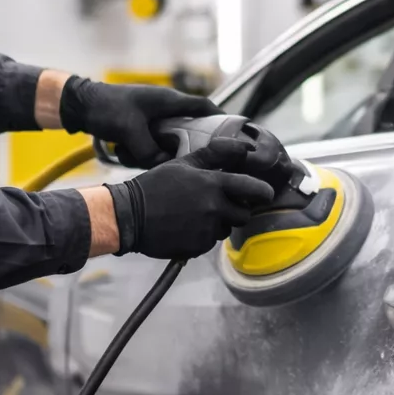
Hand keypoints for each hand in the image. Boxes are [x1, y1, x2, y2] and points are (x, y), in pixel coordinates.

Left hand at [60, 77, 219, 167]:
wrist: (81, 105)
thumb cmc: (106, 107)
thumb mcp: (129, 130)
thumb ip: (148, 150)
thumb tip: (162, 165)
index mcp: (167, 100)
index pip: (203, 107)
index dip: (219, 119)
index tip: (231, 134)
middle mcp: (163, 107)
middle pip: (188, 127)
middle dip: (187, 144)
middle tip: (191, 160)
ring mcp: (152, 117)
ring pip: (168, 138)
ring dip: (158, 150)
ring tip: (142, 153)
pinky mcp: (140, 126)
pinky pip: (151, 142)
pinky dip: (142, 151)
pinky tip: (126, 151)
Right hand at [104, 139, 273, 259]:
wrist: (129, 215)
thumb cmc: (156, 186)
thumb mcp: (184, 164)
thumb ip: (216, 155)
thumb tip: (245, 147)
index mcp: (213, 184)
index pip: (253, 189)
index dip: (263, 192)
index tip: (264, 194)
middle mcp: (214, 208)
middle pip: (244, 214)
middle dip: (238, 210)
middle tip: (223, 205)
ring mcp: (206, 229)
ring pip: (226, 229)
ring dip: (219, 223)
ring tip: (195, 214)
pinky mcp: (197, 247)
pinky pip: (210, 242)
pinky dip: (202, 236)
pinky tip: (185, 227)